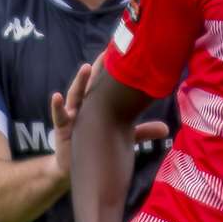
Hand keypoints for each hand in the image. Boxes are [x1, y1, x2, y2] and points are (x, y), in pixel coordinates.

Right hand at [51, 63, 169, 180]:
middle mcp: (84, 107)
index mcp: (97, 106)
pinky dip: (57, 107)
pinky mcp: (62, 129)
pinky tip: (56, 96)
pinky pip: (59, 117)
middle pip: (92, 85)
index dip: (112, 71)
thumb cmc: (98, 147)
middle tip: (106, 53)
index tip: (122, 54)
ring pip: (75, 95)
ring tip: (86, 68)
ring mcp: (72, 116)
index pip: (105, 85)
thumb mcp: (121, 138)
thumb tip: (166, 129)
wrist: (76, 168)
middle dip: (98, 69)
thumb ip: (142, 132)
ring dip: (80, 82)